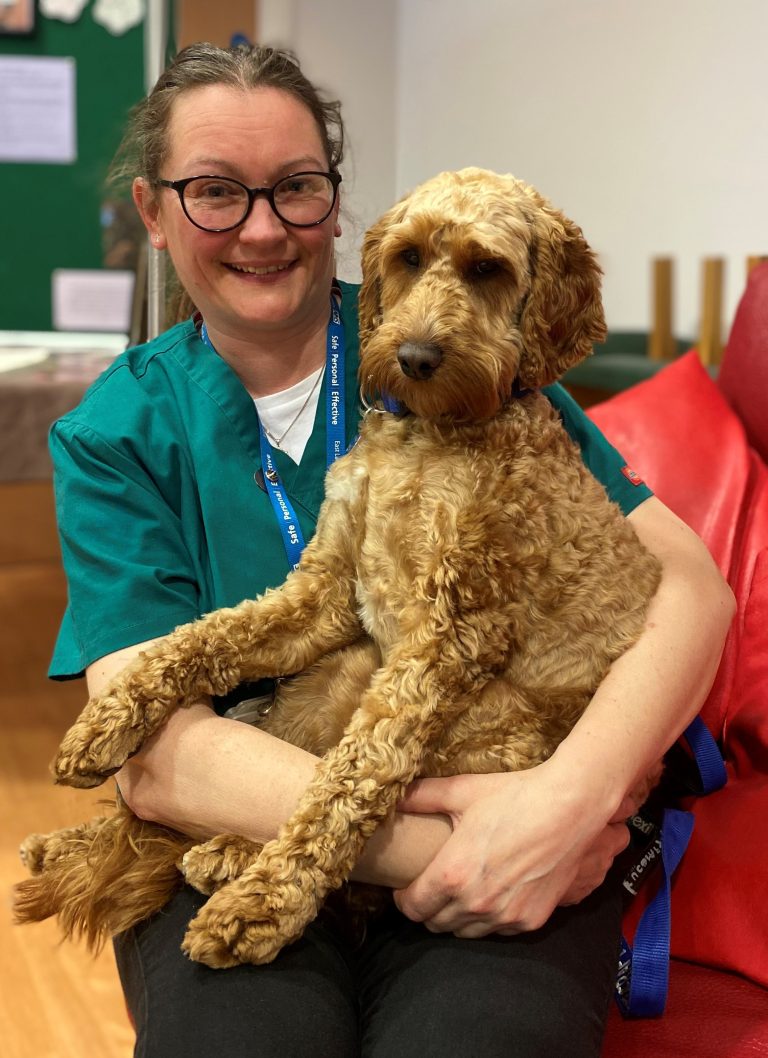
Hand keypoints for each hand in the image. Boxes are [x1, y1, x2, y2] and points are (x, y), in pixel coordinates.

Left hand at [392, 763, 628, 937]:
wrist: (569, 808)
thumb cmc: (513, 796)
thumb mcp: (462, 790)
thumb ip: (422, 796)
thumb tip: (395, 797)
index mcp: (452, 874)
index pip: (413, 908)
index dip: (404, 899)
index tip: (405, 888)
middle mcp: (475, 903)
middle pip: (436, 924)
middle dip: (428, 909)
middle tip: (431, 889)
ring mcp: (504, 916)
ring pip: (465, 933)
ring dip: (457, 918)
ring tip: (459, 894)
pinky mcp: (530, 920)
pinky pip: (498, 931)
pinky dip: (489, 920)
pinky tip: (491, 896)